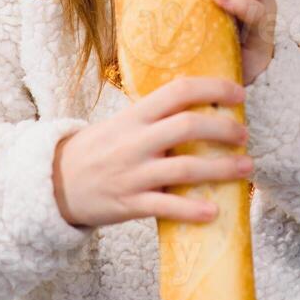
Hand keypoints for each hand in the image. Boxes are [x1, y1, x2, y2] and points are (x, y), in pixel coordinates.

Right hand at [52, 77, 252, 228]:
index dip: (213, 88)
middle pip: (187, 125)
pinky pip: (165, 207)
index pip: (178, 90)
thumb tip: (199, 103)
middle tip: (244, 134)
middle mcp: (135, 141)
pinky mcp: (129, 203)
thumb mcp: (121, 123)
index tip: (238, 92)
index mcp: (135, 115)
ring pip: (184, 168)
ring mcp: (132, 173)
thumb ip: (155, 115)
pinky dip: (191, 210)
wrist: (53, 182)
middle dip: (223, 128)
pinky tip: (214, 211)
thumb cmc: (97, 149)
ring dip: (221, 168)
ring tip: (245, 167)